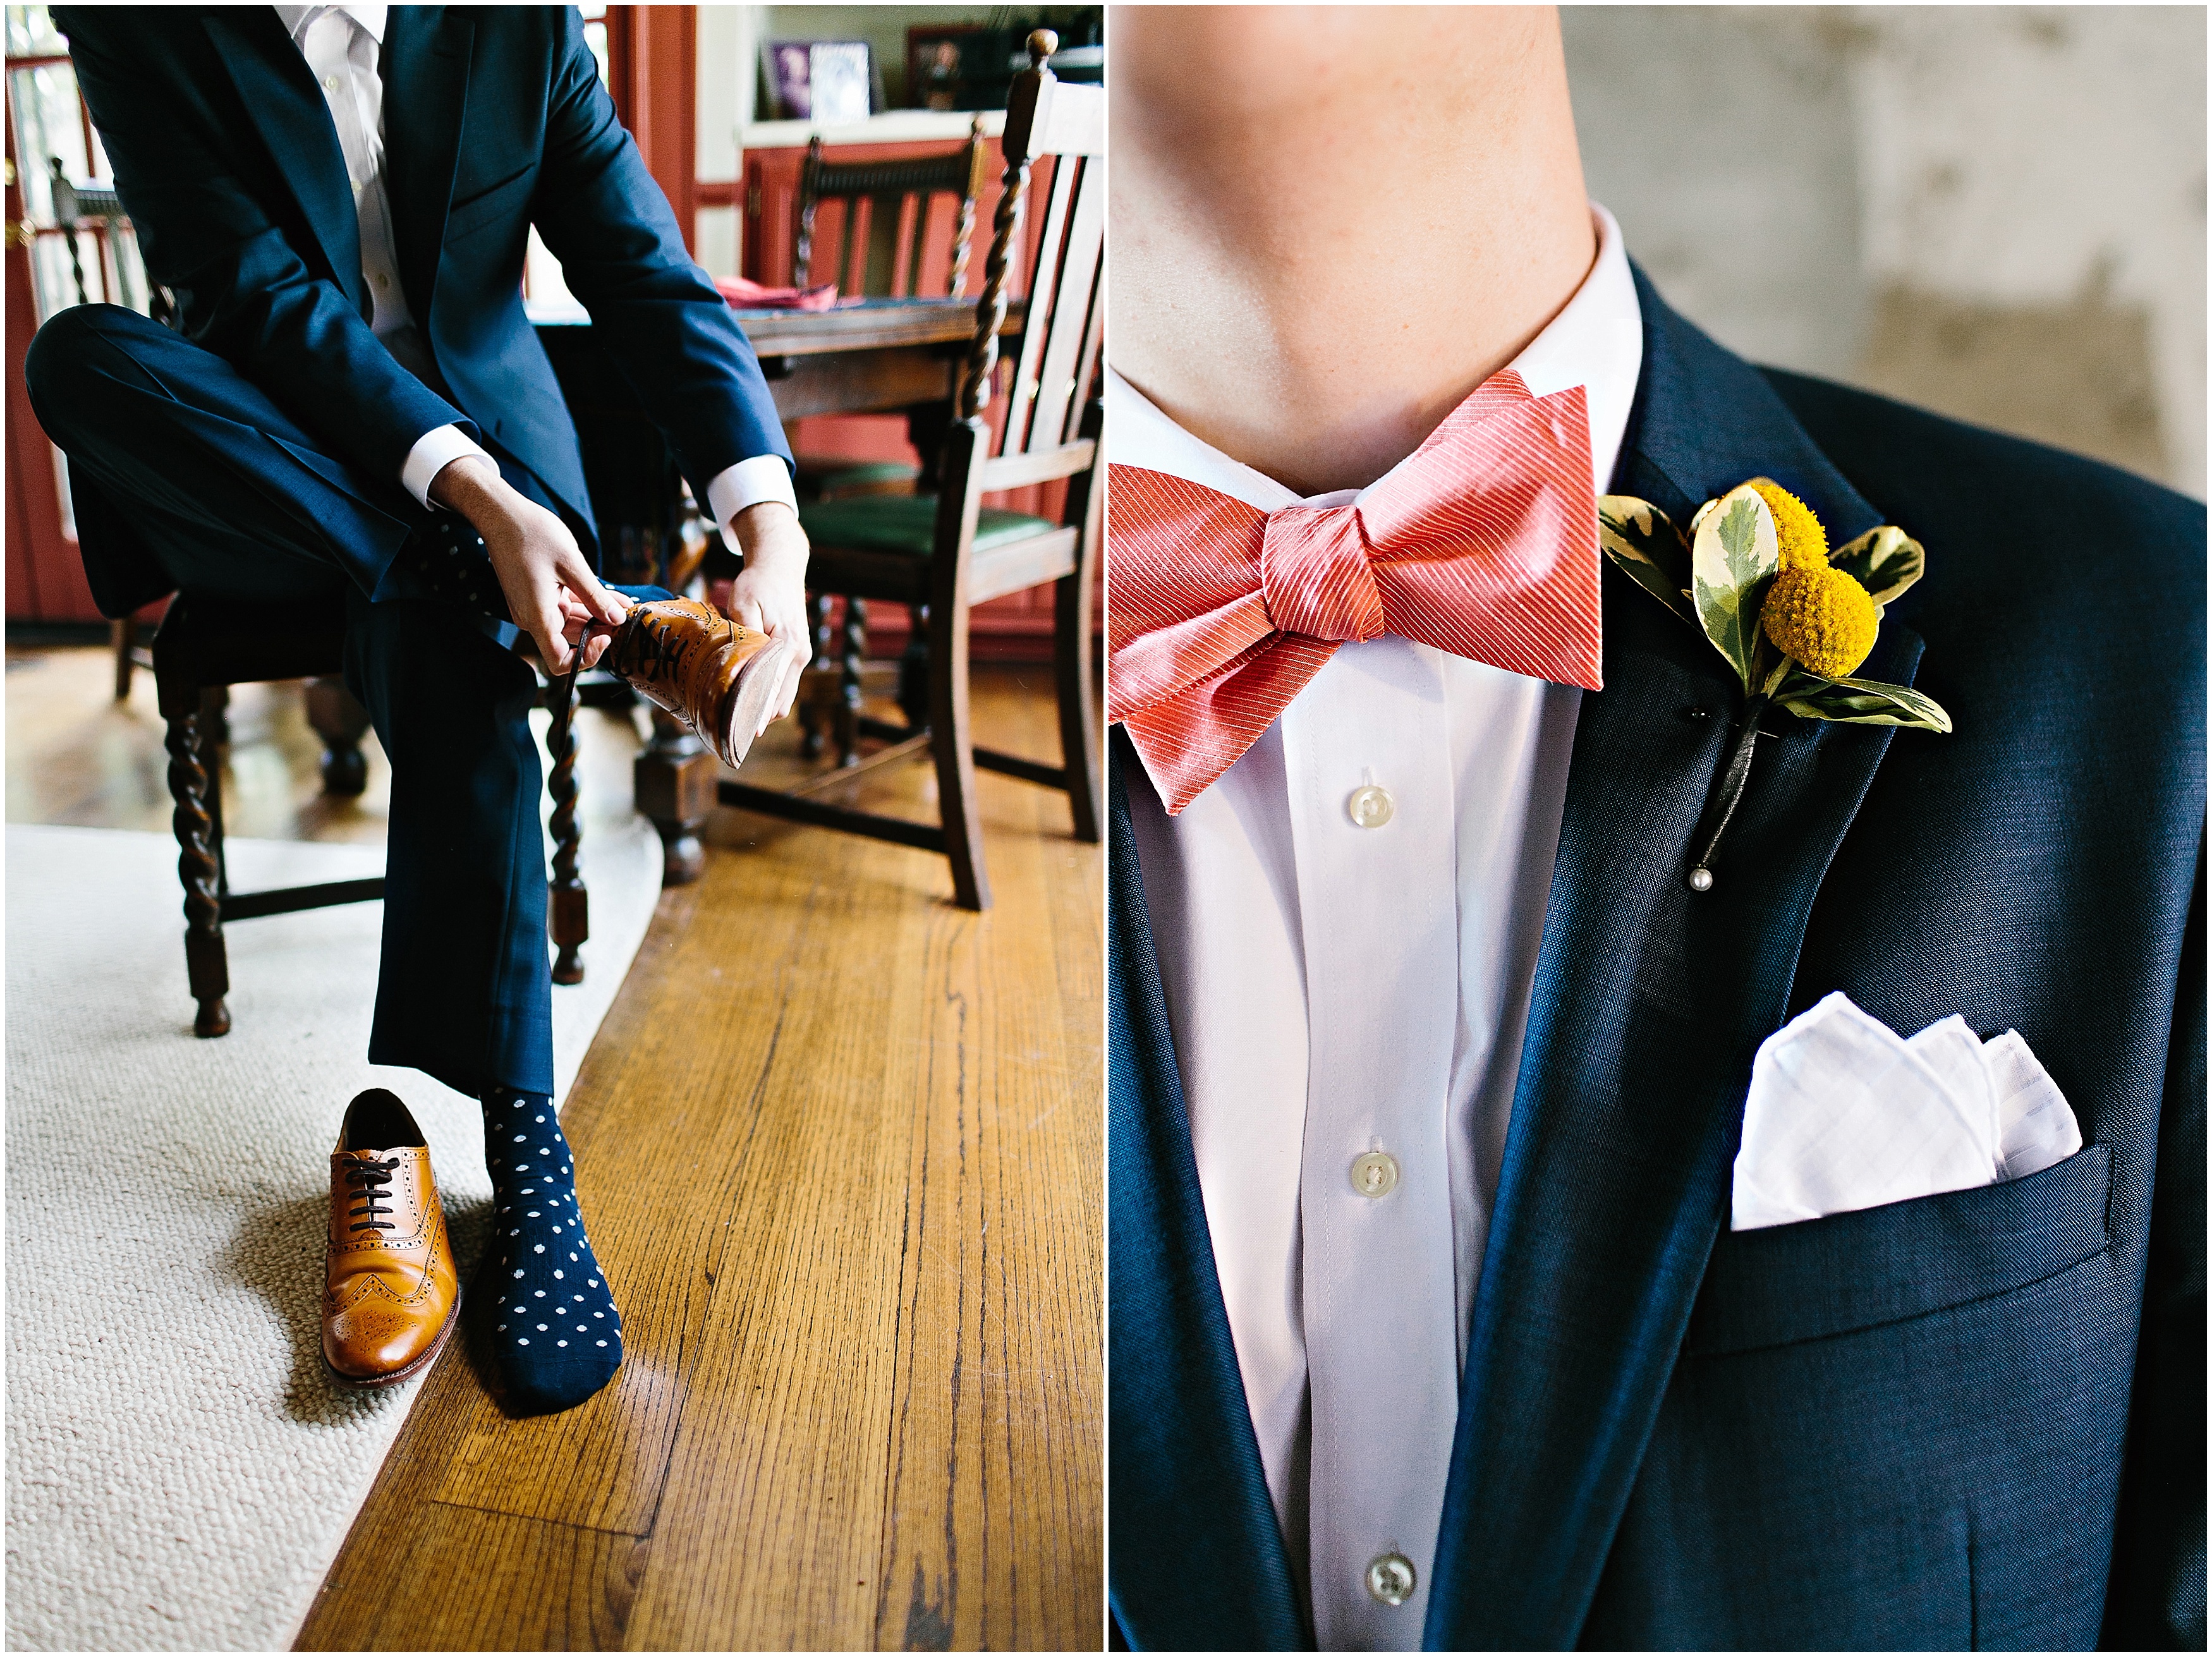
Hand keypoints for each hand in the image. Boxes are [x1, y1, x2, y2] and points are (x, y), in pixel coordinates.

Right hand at [429, 455, 628, 671]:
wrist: (502, 514)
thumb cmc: (532, 534)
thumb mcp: (572, 565)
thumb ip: (596, 596)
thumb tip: (617, 619)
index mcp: (537, 616)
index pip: (559, 661)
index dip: (586, 657)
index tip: (606, 636)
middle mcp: (533, 617)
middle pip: (569, 640)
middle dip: (599, 630)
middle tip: (626, 615)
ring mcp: (533, 607)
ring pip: (570, 622)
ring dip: (596, 615)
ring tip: (623, 604)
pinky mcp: (536, 595)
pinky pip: (564, 607)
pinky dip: (585, 602)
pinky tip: (608, 595)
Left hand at [724, 500, 811, 725]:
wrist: (782, 565)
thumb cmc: (759, 583)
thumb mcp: (744, 603)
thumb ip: (745, 637)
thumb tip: (740, 670)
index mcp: (787, 645)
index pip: (771, 688)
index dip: (756, 712)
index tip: (742, 732)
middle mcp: (798, 655)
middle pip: (781, 699)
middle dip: (759, 718)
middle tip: (733, 735)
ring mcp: (800, 656)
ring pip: (783, 694)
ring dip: (763, 710)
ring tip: (737, 725)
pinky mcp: (796, 654)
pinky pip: (783, 683)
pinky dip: (768, 696)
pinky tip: (749, 704)